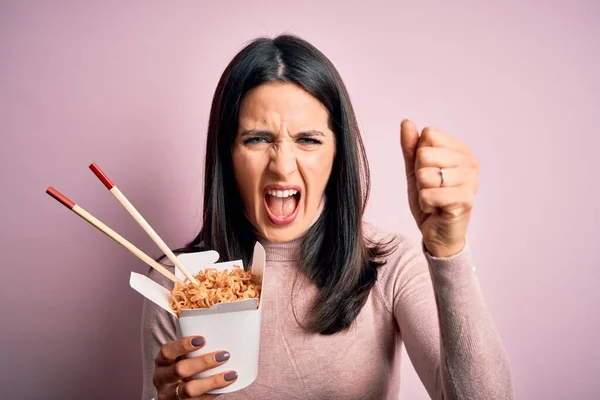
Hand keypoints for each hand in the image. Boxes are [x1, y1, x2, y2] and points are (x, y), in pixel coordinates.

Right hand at [153, 336, 237, 399]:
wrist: (173, 394)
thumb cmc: (182, 366)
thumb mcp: (180, 356)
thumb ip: (193, 346)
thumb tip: (220, 329)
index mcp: (161, 361)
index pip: (167, 351)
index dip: (184, 345)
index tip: (202, 339)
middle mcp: (161, 378)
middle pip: (180, 370)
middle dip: (203, 362)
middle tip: (224, 355)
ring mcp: (170, 394)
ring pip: (189, 389)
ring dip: (212, 381)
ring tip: (230, 374)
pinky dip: (214, 392)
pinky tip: (227, 384)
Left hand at [400, 120, 479, 257]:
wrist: (437, 232)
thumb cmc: (430, 199)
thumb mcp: (415, 170)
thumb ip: (411, 147)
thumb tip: (407, 122)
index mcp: (461, 150)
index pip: (429, 135)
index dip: (419, 155)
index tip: (428, 171)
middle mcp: (471, 162)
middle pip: (426, 154)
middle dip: (420, 174)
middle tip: (430, 188)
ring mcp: (471, 181)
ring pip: (426, 174)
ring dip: (423, 191)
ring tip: (433, 199)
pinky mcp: (465, 200)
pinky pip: (429, 193)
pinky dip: (425, 203)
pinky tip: (435, 208)